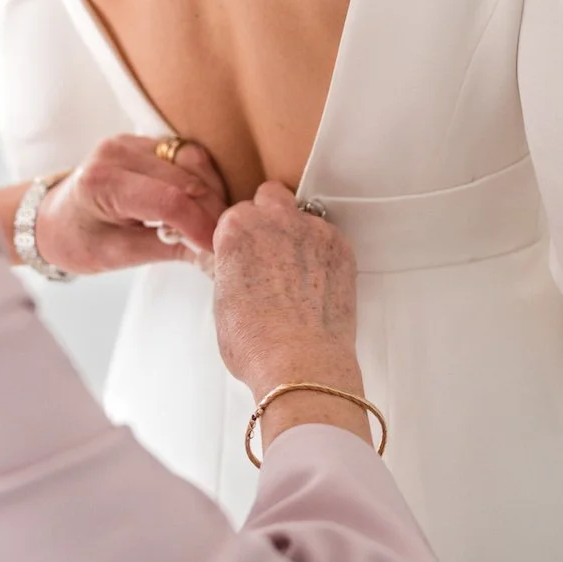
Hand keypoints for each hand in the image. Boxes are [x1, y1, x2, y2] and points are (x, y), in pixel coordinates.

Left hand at [0, 136, 227, 276]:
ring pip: (194, 161)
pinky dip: (202, 181)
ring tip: (211, 226)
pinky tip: (201, 206)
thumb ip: (169, 250)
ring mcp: (131, 140)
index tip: (218, 250)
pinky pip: (187, 155)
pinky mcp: (144, 141)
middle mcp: (117, 151)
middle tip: (223, 243)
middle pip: (188, 179)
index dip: (201, 226)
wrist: (50, 217)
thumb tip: (215, 254)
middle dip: (212, 212)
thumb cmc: (76, 240)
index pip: (169, 201)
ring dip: (212, 193)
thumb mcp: (117, 255)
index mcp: (102, 182)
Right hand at [212, 184, 364, 435]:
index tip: (246, 256)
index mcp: (236, 228)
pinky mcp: (340, 245)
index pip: (236, 215)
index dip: (241, 238)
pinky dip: (323, 252)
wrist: (300, 363)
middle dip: (269, 217)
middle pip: (270, 198)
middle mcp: (274, 218)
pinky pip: (329, 236)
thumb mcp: (222, 300)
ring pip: (303, 214)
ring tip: (297, 272)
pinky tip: (317, 282)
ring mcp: (312, 229)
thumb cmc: (256, 343)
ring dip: (298, 233)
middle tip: (270, 253)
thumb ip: (229, 266)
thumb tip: (236, 263)